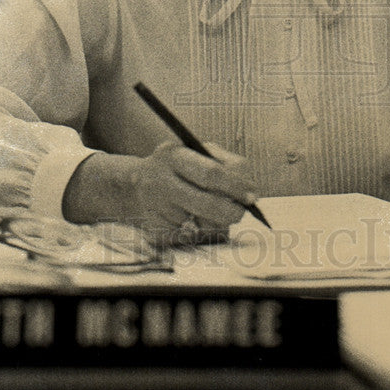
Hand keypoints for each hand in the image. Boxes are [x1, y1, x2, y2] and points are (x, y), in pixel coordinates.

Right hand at [126, 141, 257, 244]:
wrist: (137, 183)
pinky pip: (189, 238)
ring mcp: (154, 207)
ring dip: (216, 223)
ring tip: (215, 213)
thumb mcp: (197, 152)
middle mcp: (159, 180)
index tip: (252, 195)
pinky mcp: (153, 229)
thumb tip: (249, 190)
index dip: (236, 186)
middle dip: (230, 211)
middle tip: (241, 212)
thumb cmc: (179, 166)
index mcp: (173, 155)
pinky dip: (199, 231)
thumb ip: (225, 164)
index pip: (211, 173)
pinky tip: (193, 219)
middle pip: (206, 204)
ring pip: (200, 225)